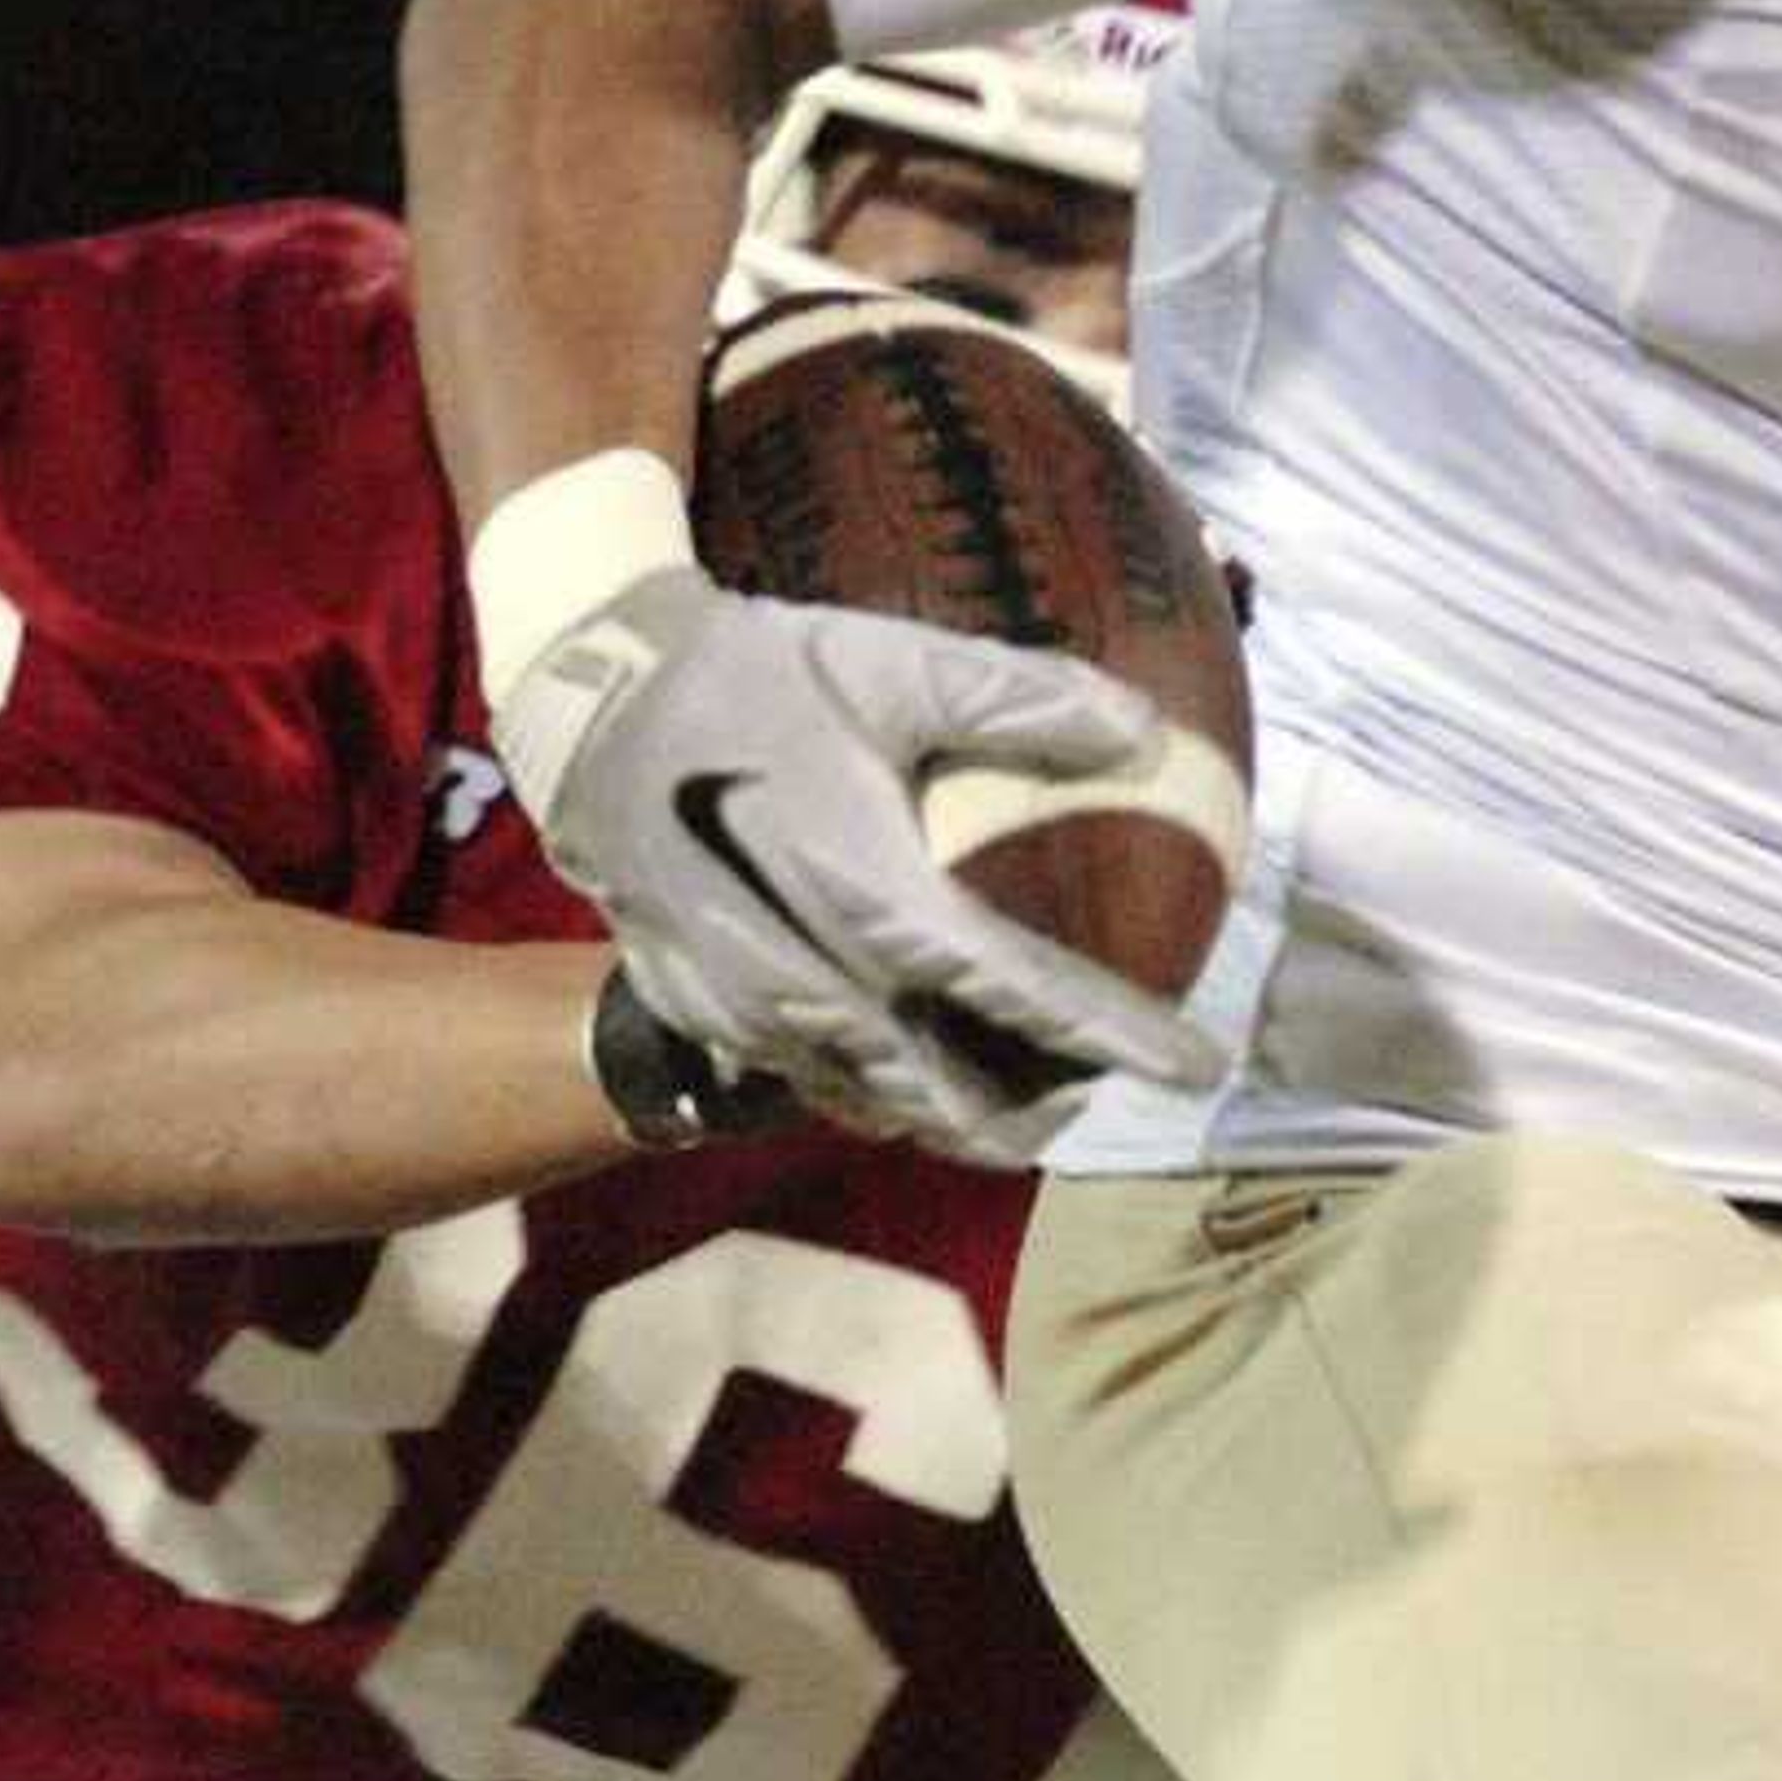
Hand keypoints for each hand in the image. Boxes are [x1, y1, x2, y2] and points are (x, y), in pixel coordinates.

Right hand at [500, 563, 1211, 1156]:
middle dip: (1027, 1114)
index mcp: (867, 896)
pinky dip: (861, 1088)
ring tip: (1010, 1105)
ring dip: (944, 1115)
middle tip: (1089, 1103)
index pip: (1017, 994)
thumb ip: (1021, 703)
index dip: (1114, 1034)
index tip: (1193, 1066)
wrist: (588, 703)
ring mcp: (741, 1008)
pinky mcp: (695, 1009)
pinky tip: (897, 1072)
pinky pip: (795, 1081)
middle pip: (942, 1095)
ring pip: (865, 1102)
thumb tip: (1146, 729)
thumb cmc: (749, 675)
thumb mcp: (891, 666)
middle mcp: (806, 978)